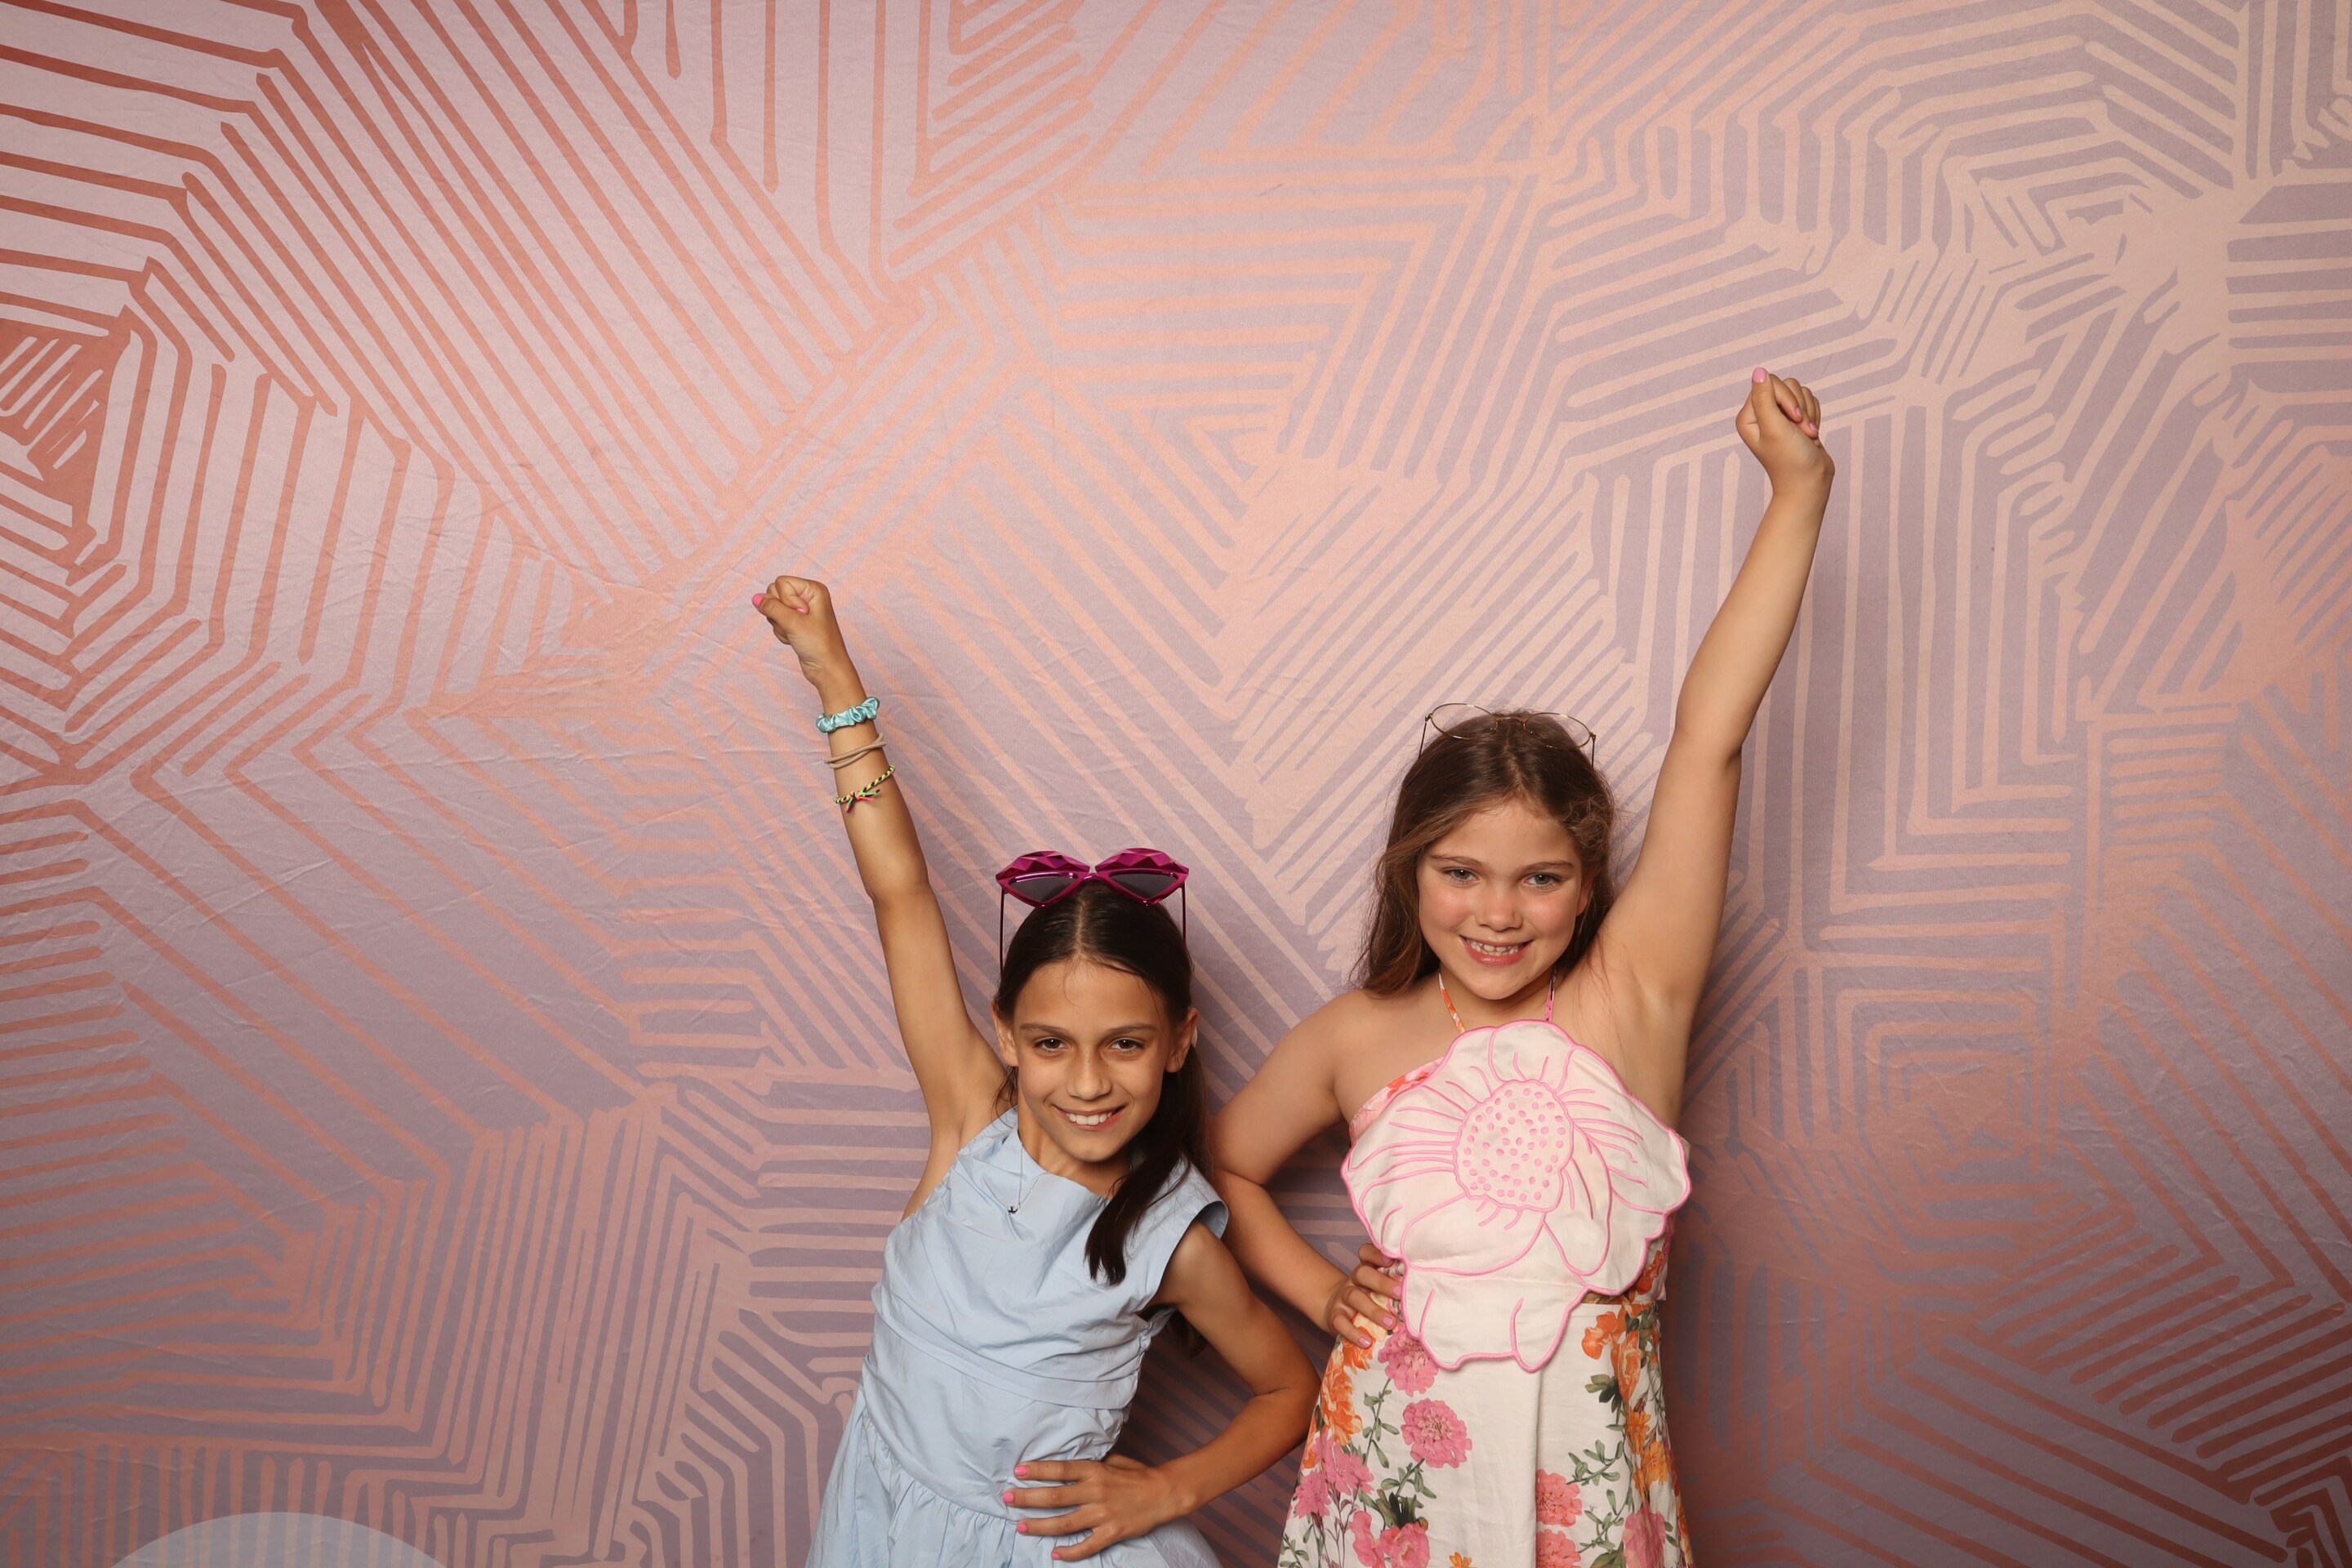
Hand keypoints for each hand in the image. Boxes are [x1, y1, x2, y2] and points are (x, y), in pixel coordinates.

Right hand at [750, 575, 851, 690]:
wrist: (826, 668)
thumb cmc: (819, 645)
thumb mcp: (793, 623)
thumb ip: (772, 608)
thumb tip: (755, 598)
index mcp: (813, 589)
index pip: (781, 582)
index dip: (785, 600)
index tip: (802, 615)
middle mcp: (807, 596)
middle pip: (774, 593)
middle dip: (780, 613)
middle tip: (797, 625)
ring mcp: (800, 609)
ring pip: (773, 608)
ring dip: (780, 624)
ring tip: (796, 634)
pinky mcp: (794, 621)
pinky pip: (775, 620)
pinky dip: (781, 632)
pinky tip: (793, 639)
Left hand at [1003, 1454, 1182, 1560]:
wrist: (1165, 1493)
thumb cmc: (1138, 1475)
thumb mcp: (1114, 1461)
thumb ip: (1091, 1466)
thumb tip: (1068, 1467)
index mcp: (1096, 1471)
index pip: (1061, 1470)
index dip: (1038, 1470)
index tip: (1018, 1470)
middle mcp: (1096, 1492)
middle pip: (1055, 1497)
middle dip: (1027, 1498)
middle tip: (1007, 1497)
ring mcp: (1103, 1514)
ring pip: (1064, 1524)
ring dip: (1039, 1526)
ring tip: (1020, 1526)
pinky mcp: (1112, 1533)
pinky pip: (1087, 1546)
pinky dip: (1071, 1553)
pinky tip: (1056, 1555)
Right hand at [1321, 1244, 1402, 1347]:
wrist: (1336, 1311)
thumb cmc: (1368, 1299)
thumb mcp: (1379, 1289)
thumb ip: (1394, 1287)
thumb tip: (1424, 1293)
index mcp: (1367, 1270)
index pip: (1367, 1253)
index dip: (1377, 1254)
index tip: (1392, 1260)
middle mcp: (1354, 1281)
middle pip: (1362, 1273)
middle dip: (1382, 1283)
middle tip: (1400, 1294)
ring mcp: (1343, 1297)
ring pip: (1354, 1297)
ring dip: (1373, 1310)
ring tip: (1390, 1323)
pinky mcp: (1335, 1316)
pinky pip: (1341, 1322)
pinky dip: (1353, 1332)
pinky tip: (1367, 1342)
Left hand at [1736, 368, 1831, 496]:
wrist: (1811, 482)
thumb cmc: (1790, 460)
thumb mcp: (1774, 427)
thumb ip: (1765, 398)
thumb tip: (1759, 371)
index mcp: (1748, 416)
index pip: (1769, 384)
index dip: (1786, 398)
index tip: (1793, 419)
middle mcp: (1761, 414)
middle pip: (1786, 385)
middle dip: (1799, 407)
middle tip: (1800, 430)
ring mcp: (1780, 416)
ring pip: (1800, 392)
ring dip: (1809, 412)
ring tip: (1806, 435)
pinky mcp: (1796, 419)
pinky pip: (1810, 401)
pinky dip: (1815, 416)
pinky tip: (1811, 434)